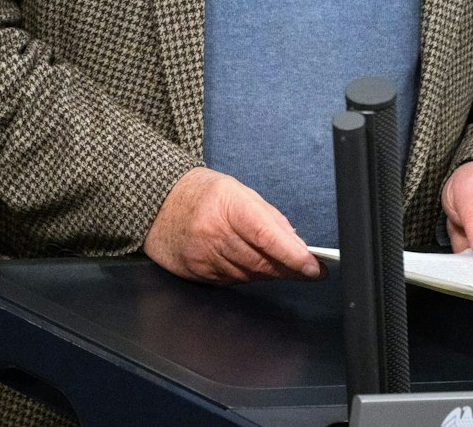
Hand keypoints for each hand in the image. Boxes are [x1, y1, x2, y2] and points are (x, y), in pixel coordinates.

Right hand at [143, 167, 321, 283]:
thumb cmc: (203, 194)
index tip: (314, 268)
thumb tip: (297, 246)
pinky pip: (232, 281)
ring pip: (249, 275)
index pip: (266, 235)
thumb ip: (269, 218)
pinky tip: (251, 265)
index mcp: (226, 204)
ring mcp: (202, 255)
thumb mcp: (239, 192)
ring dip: (269, 273)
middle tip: (308, 270)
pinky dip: (248, 275)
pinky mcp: (196, 272)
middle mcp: (212, 232)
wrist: (158, 205)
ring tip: (280, 264)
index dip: (293, 255)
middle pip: (260, 261)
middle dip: (289, 268)